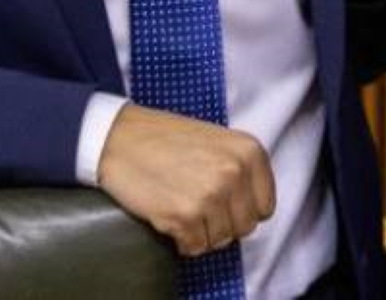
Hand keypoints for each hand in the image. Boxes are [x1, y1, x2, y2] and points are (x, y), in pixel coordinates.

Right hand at [97, 104, 274, 256]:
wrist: (120, 138)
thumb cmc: (166, 139)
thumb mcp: (218, 141)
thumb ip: (240, 169)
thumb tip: (252, 205)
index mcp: (250, 152)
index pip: (265, 206)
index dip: (243, 210)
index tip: (226, 205)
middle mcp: (235, 173)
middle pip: (245, 227)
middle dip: (223, 224)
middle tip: (200, 208)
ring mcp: (211, 195)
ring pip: (220, 240)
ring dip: (201, 233)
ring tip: (182, 209)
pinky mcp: (184, 215)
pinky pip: (194, 247)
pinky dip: (182, 240)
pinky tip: (170, 218)